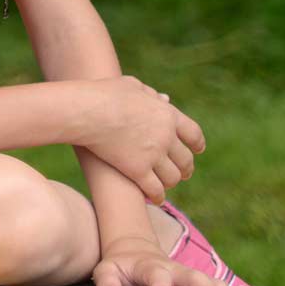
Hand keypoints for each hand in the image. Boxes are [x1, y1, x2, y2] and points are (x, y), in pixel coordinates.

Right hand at [76, 76, 204, 202]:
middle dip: (186, 168)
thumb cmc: (104, 94)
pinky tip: (155, 198)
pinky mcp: (137, 171)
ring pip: (173, 177)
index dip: (197, 144)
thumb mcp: (132, 86)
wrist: (86, 111)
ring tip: (166, 185)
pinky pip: (155, 189)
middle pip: (185, 159)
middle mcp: (166, 136)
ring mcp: (153, 155)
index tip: (197, 150)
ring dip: (171, 182)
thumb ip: (151, 94)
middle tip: (183, 173)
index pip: (194, 134)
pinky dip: (157, 196)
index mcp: (168, 115)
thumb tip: (164, 99)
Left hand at [92, 236, 230, 285]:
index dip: (159, 285)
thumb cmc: (122, 266)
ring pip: (211, 283)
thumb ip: (107, 283)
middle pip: (193, 277)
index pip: (156, 275)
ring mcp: (189, 277)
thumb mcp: (107, 271)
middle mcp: (174, 270)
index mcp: (150, 267)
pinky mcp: (199, 284)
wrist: (135, 251)